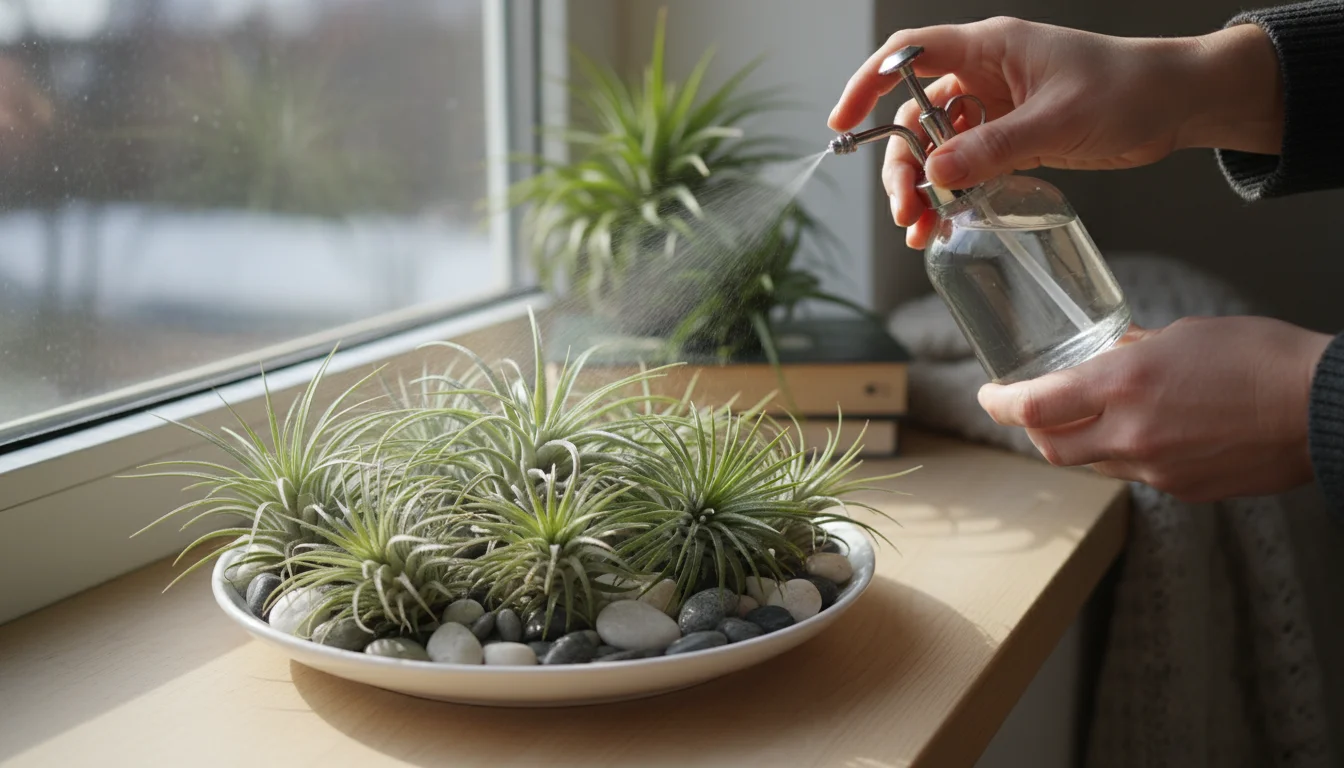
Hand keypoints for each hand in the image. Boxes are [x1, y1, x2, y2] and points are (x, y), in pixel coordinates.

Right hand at [828, 17, 1282, 248]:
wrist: (1178, 104)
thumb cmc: (1129, 90)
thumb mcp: (1058, 120)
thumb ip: (994, 147)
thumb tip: (937, 172)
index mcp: (989, 49)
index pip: (909, 55)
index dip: (868, 84)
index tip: (842, 123)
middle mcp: (984, 76)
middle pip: (915, 117)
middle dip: (902, 165)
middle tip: (906, 209)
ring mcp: (996, 109)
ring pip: (937, 148)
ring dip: (924, 189)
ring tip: (923, 230)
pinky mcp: (1011, 138)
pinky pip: (966, 166)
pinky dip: (953, 194)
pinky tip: (948, 223)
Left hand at [976, 317, 1331, 502]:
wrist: (1325, 409)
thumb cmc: (1260, 357)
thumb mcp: (1183, 335)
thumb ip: (1132, 350)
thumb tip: (1106, 354)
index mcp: (1123, 383)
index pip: (1035, 406)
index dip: (1001, 404)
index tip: (989, 396)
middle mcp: (1130, 432)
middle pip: (1051, 447)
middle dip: (1034, 430)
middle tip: (1031, 411)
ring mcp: (1156, 468)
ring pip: (1093, 464)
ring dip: (1080, 443)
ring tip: (1091, 416)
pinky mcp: (1182, 489)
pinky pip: (1135, 475)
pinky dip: (1126, 455)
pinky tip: (1148, 433)